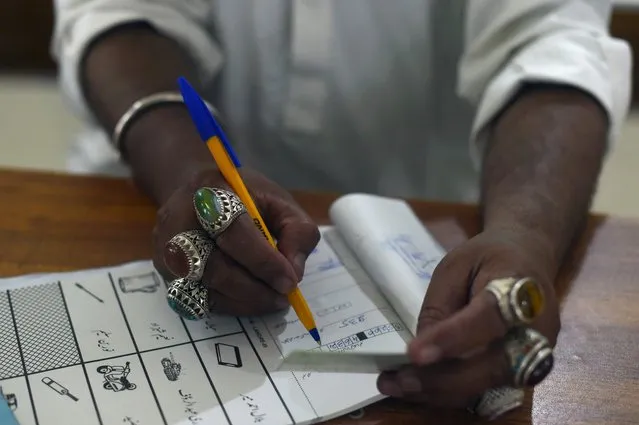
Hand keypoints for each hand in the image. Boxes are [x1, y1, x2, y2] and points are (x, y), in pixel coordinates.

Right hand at [152, 166, 319, 315]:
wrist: (197, 193)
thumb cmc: (244, 198)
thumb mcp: (279, 202)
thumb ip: (297, 231)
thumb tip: (293, 272)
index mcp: (210, 191)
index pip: (233, 231)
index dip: (263, 261)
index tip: (289, 281)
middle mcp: (179, 220)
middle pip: (214, 266)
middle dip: (254, 288)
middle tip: (283, 297)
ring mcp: (167, 249)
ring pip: (205, 288)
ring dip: (244, 301)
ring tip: (272, 300)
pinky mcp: (165, 272)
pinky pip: (197, 300)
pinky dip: (230, 305)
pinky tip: (251, 300)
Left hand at [377, 229, 560, 407]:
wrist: (529, 258)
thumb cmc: (489, 257)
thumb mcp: (455, 266)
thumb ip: (441, 306)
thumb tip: (422, 349)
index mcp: (521, 289)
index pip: (487, 319)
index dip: (451, 338)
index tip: (413, 354)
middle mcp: (536, 329)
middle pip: (491, 365)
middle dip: (441, 378)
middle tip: (397, 380)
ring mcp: (536, 355)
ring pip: (487, 384)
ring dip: (439, 391)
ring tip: (396, 385)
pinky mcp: (524, 371)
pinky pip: (484, 388)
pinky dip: (448, 392)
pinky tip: (416, 388)